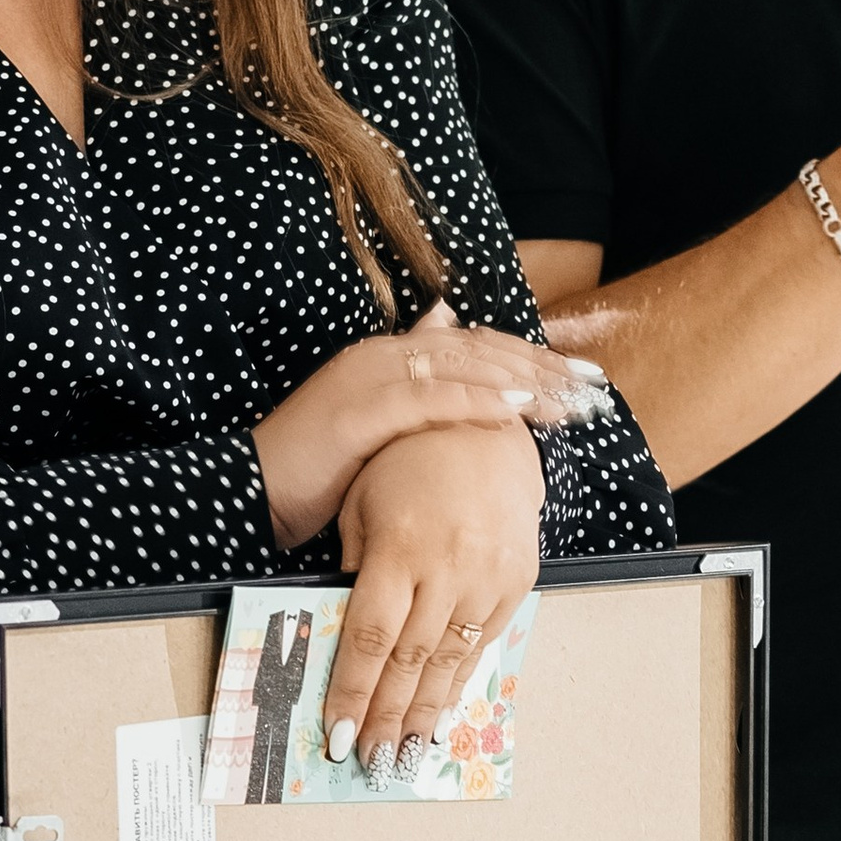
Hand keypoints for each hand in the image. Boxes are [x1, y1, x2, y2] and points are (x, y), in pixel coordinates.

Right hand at [250, 302, 611, 552]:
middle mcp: (382, 356)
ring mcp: (369, 378)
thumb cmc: (312, 476)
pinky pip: (428, 399)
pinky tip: (516, 407)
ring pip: (462, 366)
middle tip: (594, 387)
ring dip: (523, 380)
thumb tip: (451, 385)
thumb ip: (416, 407)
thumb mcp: (375, 437)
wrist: (246, 494)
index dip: (530, 358)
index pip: (474, 346)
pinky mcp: (357, 411)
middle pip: (479, 349)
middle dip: (542, 367)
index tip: (579, 379)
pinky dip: (475, 400)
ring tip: (571, 399)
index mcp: (388, 360)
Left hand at [321, 422, 545, 783]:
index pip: (371, 637)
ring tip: (403, 754)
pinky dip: (457, 681)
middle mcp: (448, 567)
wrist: (489, 431)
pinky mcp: (516, 583)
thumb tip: (344, 633)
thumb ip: (353, 567)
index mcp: (400, 546)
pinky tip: (439, 710)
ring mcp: (487, 578)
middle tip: (370, 761)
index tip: (337, 733)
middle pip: (409, 661)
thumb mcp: (363, 504)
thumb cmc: (408, 462)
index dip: (353, 691)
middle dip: (386, 717)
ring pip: (448, 661)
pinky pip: (481, 644)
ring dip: (424, 713)